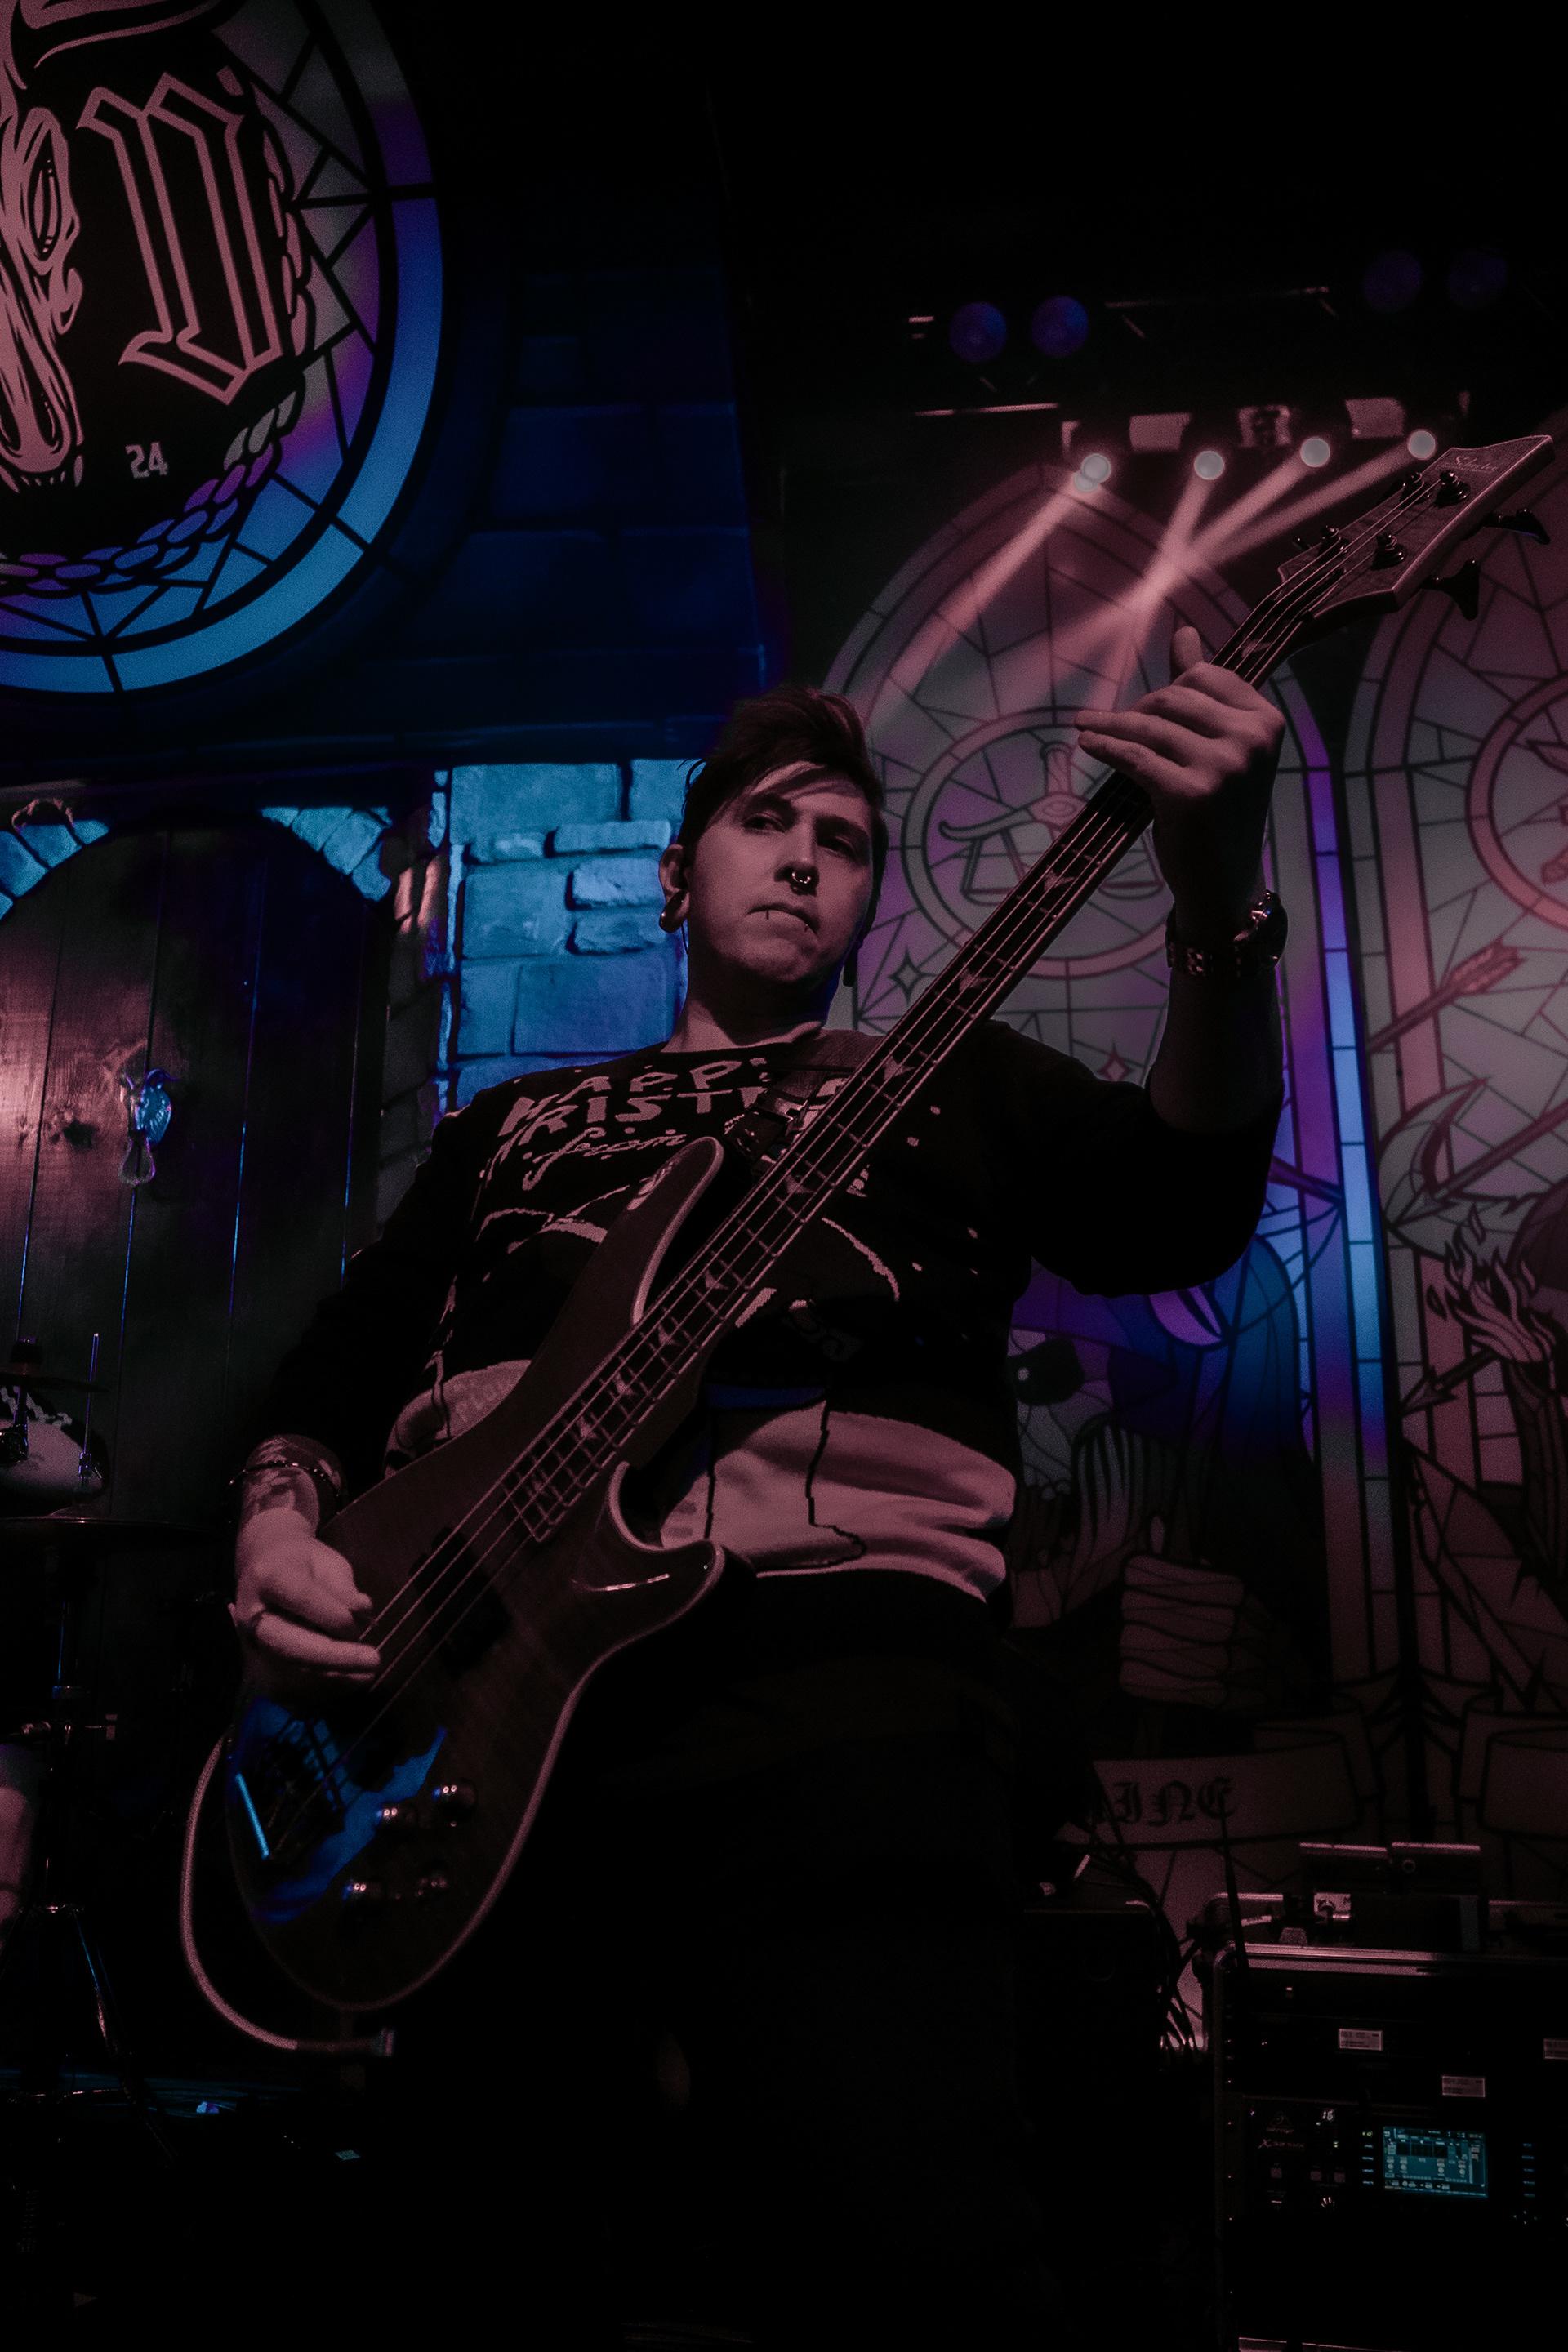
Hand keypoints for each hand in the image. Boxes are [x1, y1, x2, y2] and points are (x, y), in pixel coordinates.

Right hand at [232, 1509, 380, 1686]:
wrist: (266, 1570)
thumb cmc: (303, 1564)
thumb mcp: (327, 1562)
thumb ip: (342, 1588)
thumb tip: (362, 1612)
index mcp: (268, 1577)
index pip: (302, 1598)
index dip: (335, 1615)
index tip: (365, 1622)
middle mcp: (252, 1616)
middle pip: (289, 1645)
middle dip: (334, 1657)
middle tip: (374, 1660)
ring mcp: (250, 1647)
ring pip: (288, 1675)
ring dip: (333, 1679)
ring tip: (367, 1674)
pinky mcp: (258, 1670)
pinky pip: (288, 1692)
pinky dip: (321, 1693)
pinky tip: (349, 1683)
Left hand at [1076, 624, 1284, 938]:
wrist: (1224, 883)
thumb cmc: (1222, 813)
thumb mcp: (1222, 748)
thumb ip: (1205, 692)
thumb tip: (1184, 632)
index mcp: (1266, 721)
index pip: (1206, 676)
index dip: (1171, 689)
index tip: (1148, 710)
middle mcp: (1251, 739)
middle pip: (1174, 696)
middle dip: (1139, 709)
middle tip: (1119, 727)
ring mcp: (1224, 766)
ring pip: (1149, 724)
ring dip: (1111, 725)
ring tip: (1087, 729)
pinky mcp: (1190, 793)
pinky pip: (1134, 756)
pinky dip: (1105, 746)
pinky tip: (1087, 743)